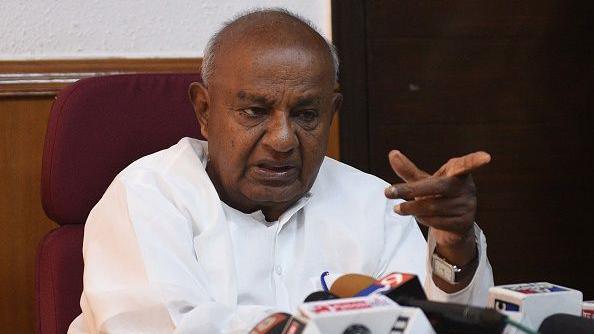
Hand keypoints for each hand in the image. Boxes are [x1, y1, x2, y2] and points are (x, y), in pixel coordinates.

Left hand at [384, 150, 490, 265]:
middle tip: (387, 192)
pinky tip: (418, 217)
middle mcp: (466, 188)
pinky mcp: (464, 223)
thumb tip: (392, 153)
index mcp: (458, 173)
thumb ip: (408, 170)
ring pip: (433, 207)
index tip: (487, 157)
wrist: (452, 226)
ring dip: (412, 209)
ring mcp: (467, 206)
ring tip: (399, 208)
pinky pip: (437, 221)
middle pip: (437, 187)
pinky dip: (422, 219)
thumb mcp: (424, 182)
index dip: (475, 161)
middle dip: (411, 190)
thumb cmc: (437, 196)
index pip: (466, 165)